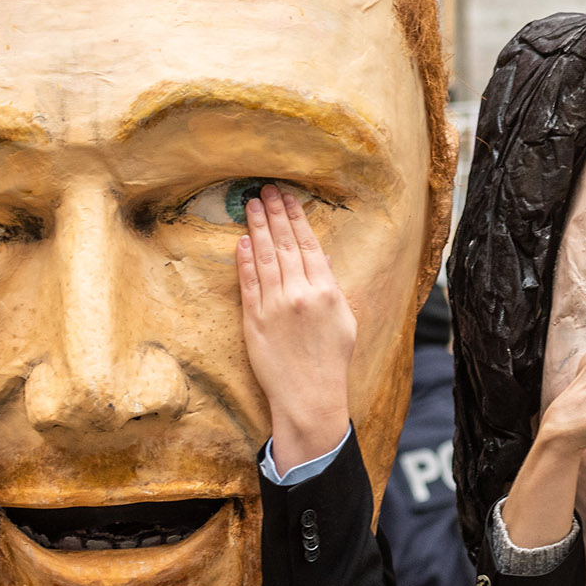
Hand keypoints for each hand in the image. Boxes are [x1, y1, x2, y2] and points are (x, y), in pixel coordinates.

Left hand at [239, 185, 356, 469]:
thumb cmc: (331, 360)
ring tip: (250, 205)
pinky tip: (241, 242)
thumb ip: (331, 288)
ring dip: (256, 228)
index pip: (308, 245)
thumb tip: (321, 260)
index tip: (288, 198)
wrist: (309, 395)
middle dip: (274, 214)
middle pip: (284, 244)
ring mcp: (274, 306)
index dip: (296, 218)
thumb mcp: (344, 320)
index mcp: (325, 291)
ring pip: (263, 258)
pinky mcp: (253, 320)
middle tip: (265, 190)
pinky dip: (243, 261)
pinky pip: (248, 283)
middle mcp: (299, 293)